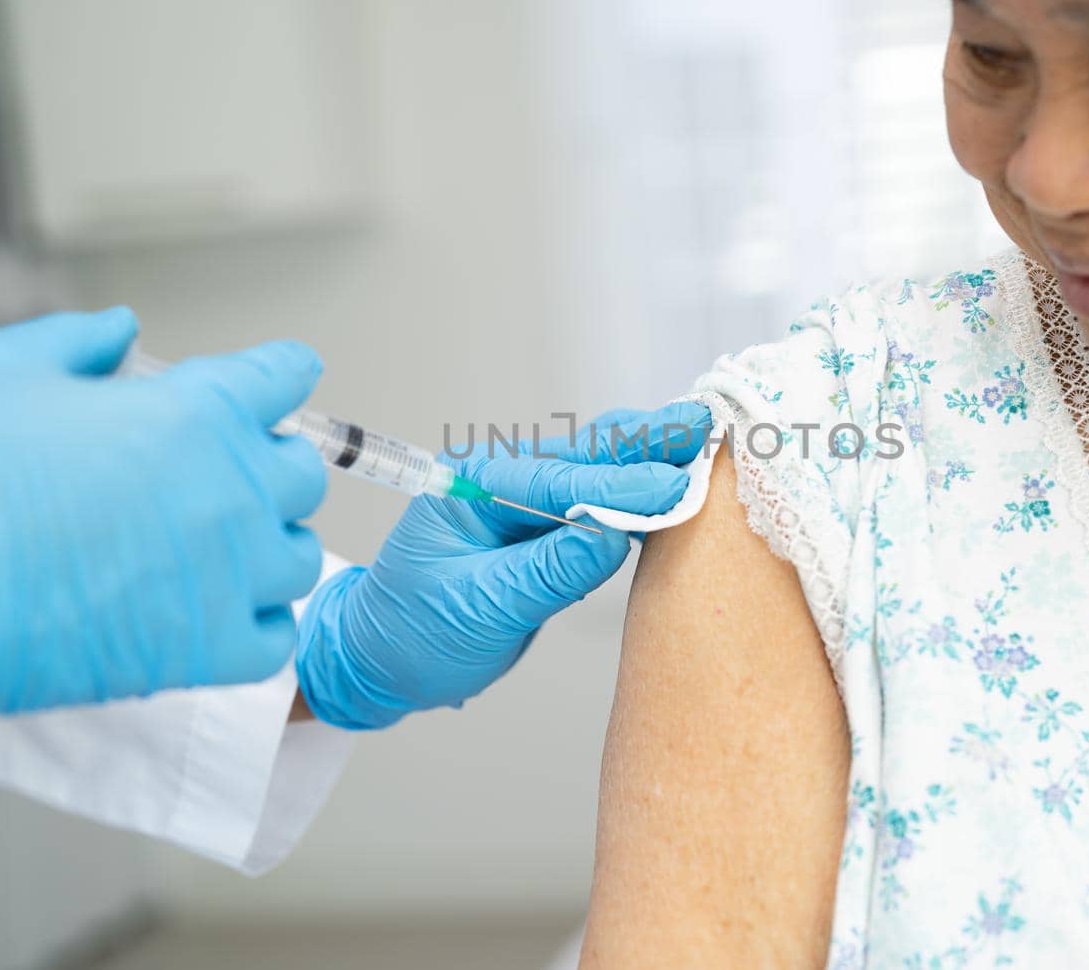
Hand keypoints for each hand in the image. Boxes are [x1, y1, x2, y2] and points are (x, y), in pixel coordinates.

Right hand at [0, 309, 328, 757]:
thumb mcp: (0, 368)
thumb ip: (78, 341)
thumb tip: (123, 331)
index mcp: (195, 412)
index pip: (283, 377)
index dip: (279, 376)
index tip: (280, 382)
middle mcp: (230, 490)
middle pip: (299, 472)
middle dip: (267, 463)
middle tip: (220, 472)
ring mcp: (228, 575)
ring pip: (298, 556)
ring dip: (267, 546)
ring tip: (217, 547)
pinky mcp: (208, 651)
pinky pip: (275, 639)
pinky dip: (256, 626)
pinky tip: (216, 612)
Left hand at [295, 403, 711, 727]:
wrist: (382, 662)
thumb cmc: (414, 636)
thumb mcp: (480, 609)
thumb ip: (547, 572)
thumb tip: (611, 539)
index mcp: (474, 487)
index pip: (562, 481)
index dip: (623, 486)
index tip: (677, 487)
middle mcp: (502, 481)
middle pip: (586, 455)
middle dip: (646, 443)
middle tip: (706, 427)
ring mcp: (524, 501)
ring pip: (597, 470)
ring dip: (649, 459)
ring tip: (705, 441)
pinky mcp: (543, 528)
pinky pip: (597, 501)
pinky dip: (637, 492)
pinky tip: (676, 481)